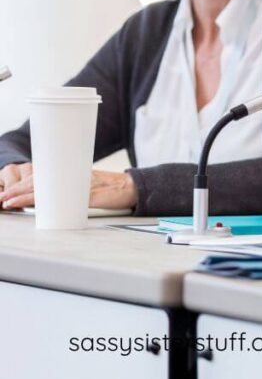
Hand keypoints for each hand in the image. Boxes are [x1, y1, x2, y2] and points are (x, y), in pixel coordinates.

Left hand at [0, 166, 136, 209]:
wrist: (133, 187)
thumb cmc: (112, 188)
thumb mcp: (89, 185)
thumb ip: (72, 189)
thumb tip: (54, 197)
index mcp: (71, 173)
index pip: (41, 176)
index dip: (23, 183)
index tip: (8, 190)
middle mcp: (72, 176)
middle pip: (38, 181)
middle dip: (16, 189)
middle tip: (2, 196)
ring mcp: (79, 185)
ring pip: (45, 188)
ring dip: (23, 195)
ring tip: (7, 201)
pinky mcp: (87, 195)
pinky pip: (61, 199)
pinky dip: (43, 202)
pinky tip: (32, 205)